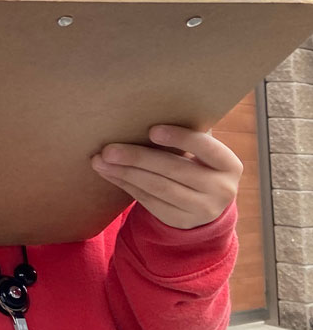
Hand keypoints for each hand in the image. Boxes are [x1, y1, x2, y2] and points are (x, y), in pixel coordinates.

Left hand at [91, 124, 241, 229]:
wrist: (206, 204)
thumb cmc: (196, 163)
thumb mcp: (201, 152)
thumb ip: (185, 135)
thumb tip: (146, 109)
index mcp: (229, 165)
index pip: (206, 148)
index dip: (181, 138)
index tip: (152, 130)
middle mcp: (222, 189)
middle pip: (175, 170)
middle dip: (138, 158)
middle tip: (109, 149)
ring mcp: (202, 209)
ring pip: (158, 188)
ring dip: (125, 172)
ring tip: (100, 160)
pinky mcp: (181, 220)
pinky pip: (149, 201)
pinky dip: (125, 184)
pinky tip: (108, 173)